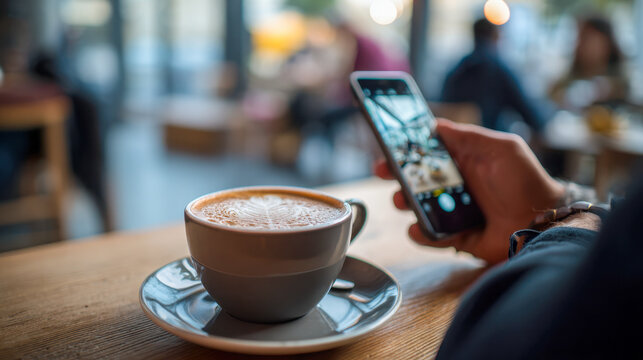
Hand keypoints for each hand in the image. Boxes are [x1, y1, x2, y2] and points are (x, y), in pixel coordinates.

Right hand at [374, 119, 564, 263]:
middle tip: (383, 170)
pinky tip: (417, 228)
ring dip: (403, 202)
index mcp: (463, 162)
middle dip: (395, 174)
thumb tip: (435, 125)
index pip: (428, 153)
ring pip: (416, 207)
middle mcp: (454, 186)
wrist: (542, 223)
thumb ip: (469, 136)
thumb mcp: (502, 148)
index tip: (389, 143)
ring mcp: (452, 212)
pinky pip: (429, 235)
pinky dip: (419, 233)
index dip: (407, 148)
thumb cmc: (526, 181)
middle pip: (415, 179)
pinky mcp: (455, 237)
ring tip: (403, 200)